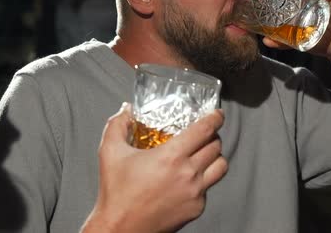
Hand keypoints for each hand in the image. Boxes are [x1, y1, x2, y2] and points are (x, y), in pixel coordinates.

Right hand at [81, 103, 227, 232]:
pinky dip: (204, 179)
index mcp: (171, 156)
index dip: (215, 118)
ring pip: (221, 167)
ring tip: (203, 154)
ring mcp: (195, 193)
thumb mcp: (110, 152)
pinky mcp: (196, 209)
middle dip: (212, 136)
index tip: (217, 114)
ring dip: (215, 156)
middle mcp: (188, 174)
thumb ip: (118, 125)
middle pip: (216, 146)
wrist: (120, 229)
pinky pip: (209, 188)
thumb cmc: (116, 193)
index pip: (205, 130)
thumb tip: (126, 110)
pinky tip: (188, 178)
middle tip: (204, 134)